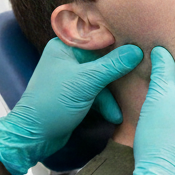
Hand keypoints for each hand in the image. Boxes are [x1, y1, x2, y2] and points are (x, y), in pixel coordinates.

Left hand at [0, 39, 142, 174]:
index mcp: (65, 47)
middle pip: (102, 59)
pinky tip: (114, 116)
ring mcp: (72, 77)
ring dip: (112, 95)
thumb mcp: (86, 83)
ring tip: (120, 111)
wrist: (34, 137)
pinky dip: (105, 104)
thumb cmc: (53, 104)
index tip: (139, 48)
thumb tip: (137, 51)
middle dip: (118, 73)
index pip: (97, 38)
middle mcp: (68, 58)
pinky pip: (97, 92)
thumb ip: (112, 66)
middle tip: (138, 77)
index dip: (118, 44)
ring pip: (102, 78)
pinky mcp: (76, 94)